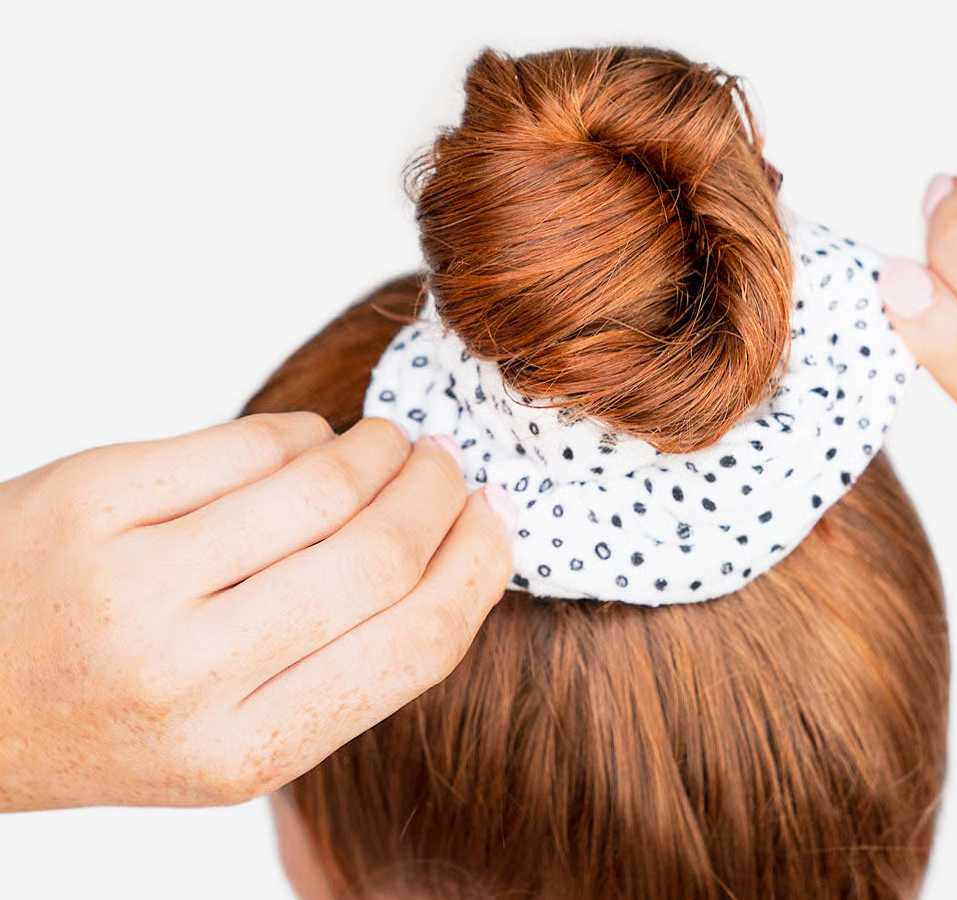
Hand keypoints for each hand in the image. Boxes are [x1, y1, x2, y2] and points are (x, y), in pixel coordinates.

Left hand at [0, 413, 513, 810]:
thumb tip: (451, 554)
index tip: (495, 520)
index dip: (478, 567)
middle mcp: (187, 676)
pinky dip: (300, 435)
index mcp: (241, 754)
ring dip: (377, 451)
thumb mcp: (226, 739)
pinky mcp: (95, 498)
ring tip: (386, 446)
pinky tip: (303, 447)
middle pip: (376, 557)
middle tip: (445, 465)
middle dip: (434, 493)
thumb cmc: (105, 712)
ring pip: (320, 487)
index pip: (414, 645)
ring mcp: (133, 582)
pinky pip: (248, 444)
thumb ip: (334, 666)